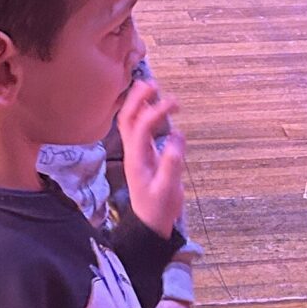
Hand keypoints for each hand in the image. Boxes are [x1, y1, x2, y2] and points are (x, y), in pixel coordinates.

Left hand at [119, 77, 184, 239]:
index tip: (173, 103)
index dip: (155, 112)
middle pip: (128, 119)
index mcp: (137, 159)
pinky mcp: (144, 156)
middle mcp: (133, 152)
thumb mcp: (167, 190)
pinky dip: (145, 115)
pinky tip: (156, 108)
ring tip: (151, 87)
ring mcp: (137, 153)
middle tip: (153, 83)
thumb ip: (172, 164)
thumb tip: (177, 136)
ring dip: (138, 104)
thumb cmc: (158, 209)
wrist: (150, 225)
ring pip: (131, 122)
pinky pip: (139, 130)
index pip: (142, 127)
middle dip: (138, 99)